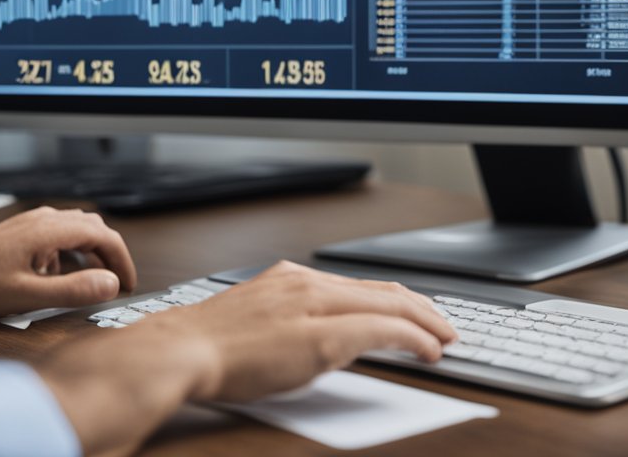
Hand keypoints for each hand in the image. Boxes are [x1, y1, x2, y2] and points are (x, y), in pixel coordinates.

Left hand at [0, 206, 136, 316]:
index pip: (103, 236)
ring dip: (92, 251)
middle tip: (117, 282)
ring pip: (77, 228)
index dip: (121, 260)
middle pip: (94, 228)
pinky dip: (72, 251)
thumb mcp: (29, 295)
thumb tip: (110, 285)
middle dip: (110, 254)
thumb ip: (73, 290)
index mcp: (50, 230)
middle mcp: (45, 219)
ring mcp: (34, 222)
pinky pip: (60, 233)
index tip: (128, 283)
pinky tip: (59, 275)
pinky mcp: (25, 229)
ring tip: (95, 279)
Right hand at [36, 261, 455, 455]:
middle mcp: (306, 282)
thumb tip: (314, 338)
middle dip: (422, 307)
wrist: (181, 349)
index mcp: (290, 277)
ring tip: (444, 337)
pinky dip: (413, 336)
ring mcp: (314, 304)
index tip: (416, 313)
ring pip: (389, 303)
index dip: (397, 299)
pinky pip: (381, 329)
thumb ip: (288, 320)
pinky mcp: (321, 334)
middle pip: (382, 289)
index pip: (358, 284)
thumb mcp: (255, 319)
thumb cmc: (209, 345)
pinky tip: (428, 349)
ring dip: (424, 321)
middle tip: (446, 326)